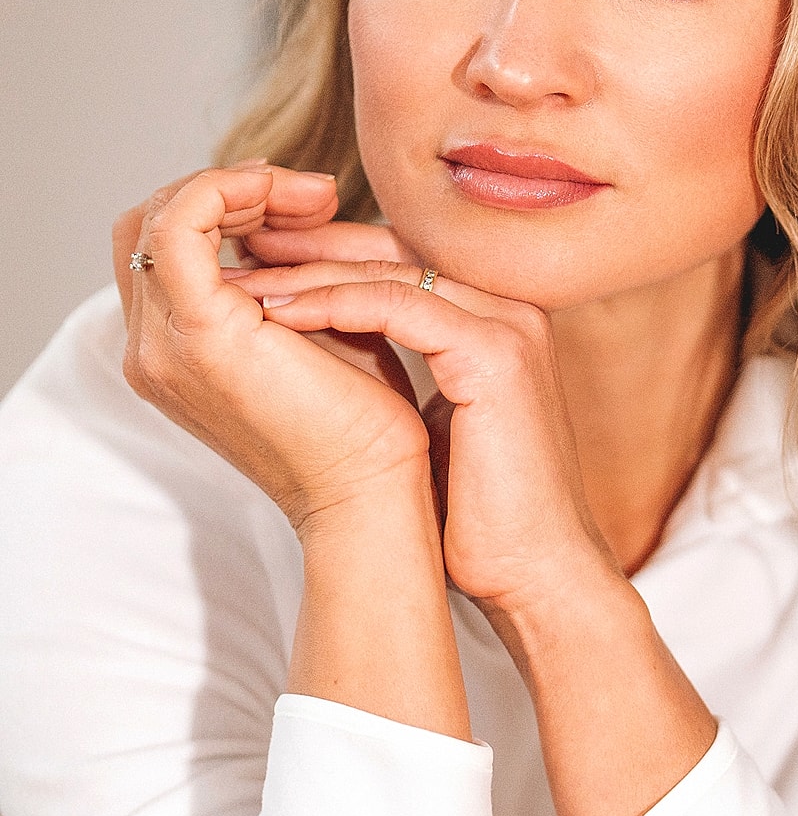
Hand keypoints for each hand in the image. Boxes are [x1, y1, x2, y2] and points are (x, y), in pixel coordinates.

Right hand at [112, 167, 434, 539]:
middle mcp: (153, 350)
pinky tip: (301, 202)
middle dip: (229, 187)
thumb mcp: (318, 332)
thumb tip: (302, 220)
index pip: (163, 246)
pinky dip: (232, 192)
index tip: (307, 201)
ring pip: (163, 215)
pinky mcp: (200, 332)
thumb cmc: (362, 422)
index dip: (226, 204)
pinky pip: (183, 224)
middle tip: (313, 194)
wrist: (372, 490)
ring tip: (317, 197)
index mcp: (174, 352)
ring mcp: (165, 344)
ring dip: (240, 185)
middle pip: (148, 224)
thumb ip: (293, 281)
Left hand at [225, 255, 622, 617]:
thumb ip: (410, 377)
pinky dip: (331, 304)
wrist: (538, 573)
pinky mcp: (495, 354)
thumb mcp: (437, 426)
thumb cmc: (482, 517)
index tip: (264, 259)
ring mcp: (508, 326)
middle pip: (397, 251)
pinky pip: (397, 307)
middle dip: (312, 245)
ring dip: (308, 271)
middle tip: (242, 243)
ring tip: (241, 276)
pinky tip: (276, 312)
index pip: (406, 261)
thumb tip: (339, 364)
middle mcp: (510, 309)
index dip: (332, 254)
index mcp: (499, 321)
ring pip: (391, 272)